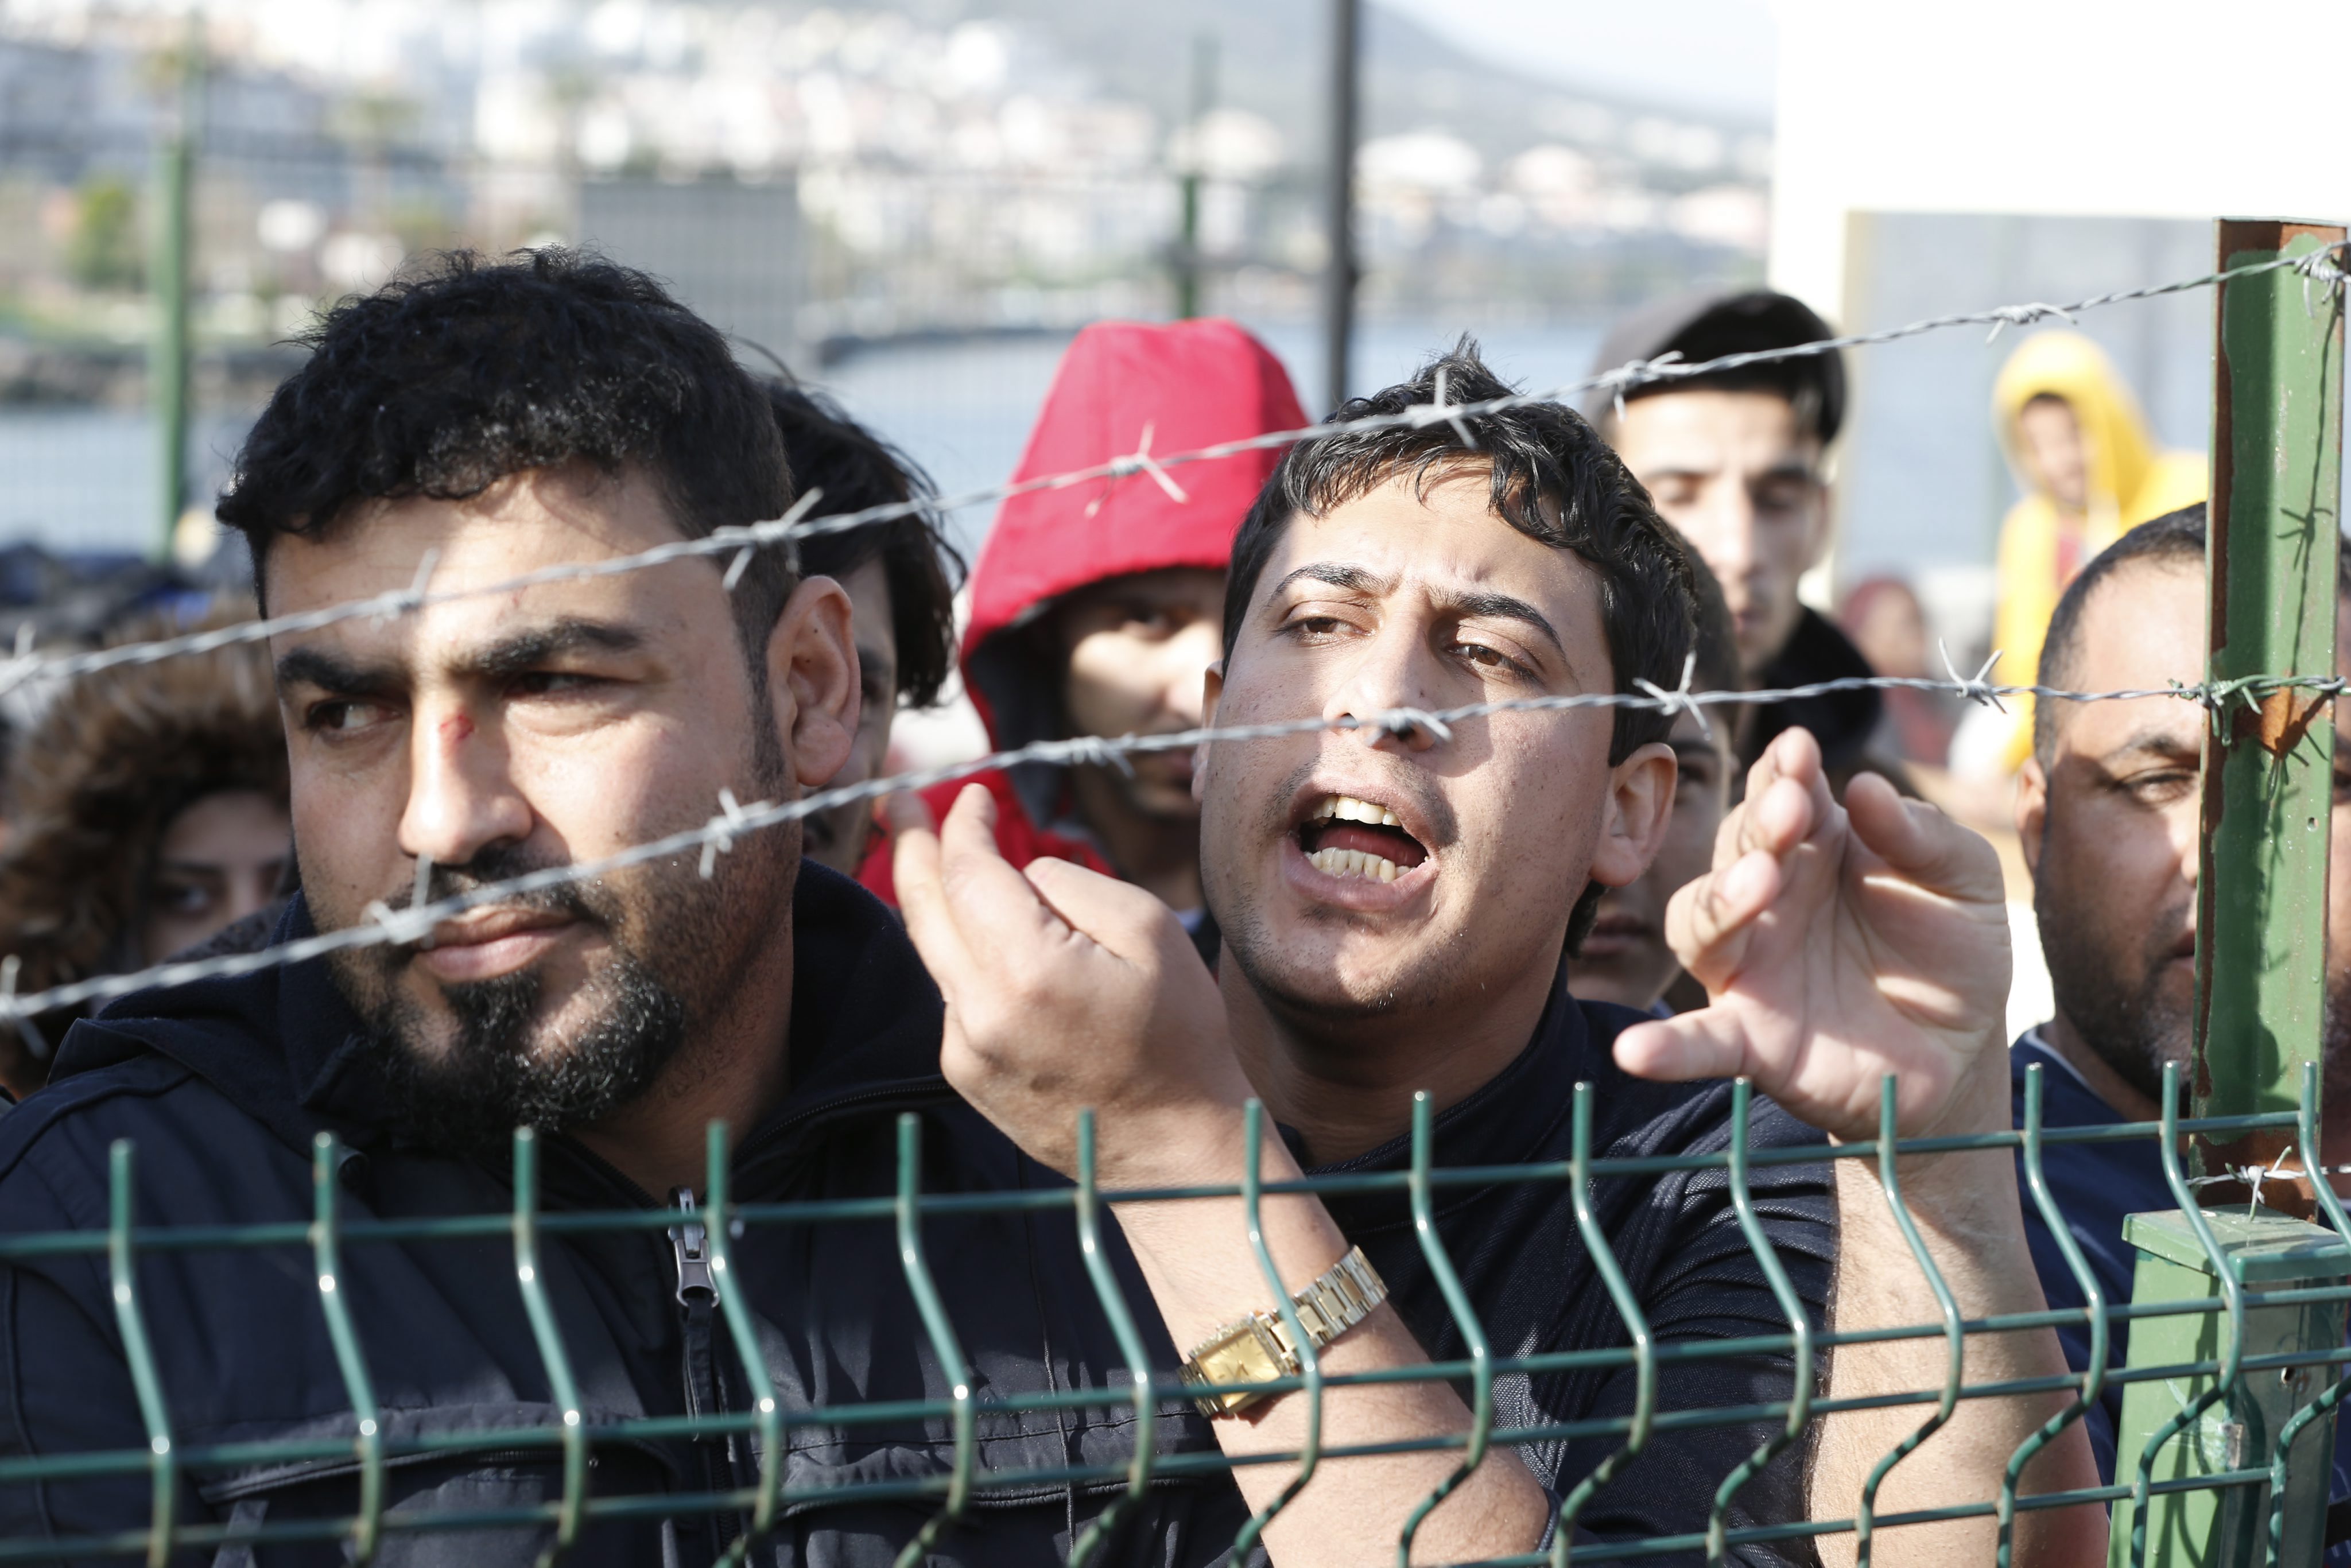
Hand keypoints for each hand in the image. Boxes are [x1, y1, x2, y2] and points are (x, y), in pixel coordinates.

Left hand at [888, 784, 1256, 1185]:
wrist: (1176, 1153)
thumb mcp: (1150, 931)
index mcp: (1025, 970)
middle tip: (902, 800)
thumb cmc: (1182, 1038)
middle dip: (911, 843)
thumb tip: (1020, 873)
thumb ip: (1071, 884)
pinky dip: (965, 954)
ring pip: (933, 950)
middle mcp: (978, 1012)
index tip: (972, 793)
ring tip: (934, 848)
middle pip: (920, 906)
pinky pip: (954, 992)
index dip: (962, 824)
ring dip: (934, 896)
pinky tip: (996, 944)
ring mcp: (964, 1049)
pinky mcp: (965, 1074)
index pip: (967, 872)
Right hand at [1613, 727, 2012, 1142]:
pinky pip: (1700, 1041)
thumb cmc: (1950, 952)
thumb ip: (1925, 835)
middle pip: (1735, 847)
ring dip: (1719, 899)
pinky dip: (1666, 1047)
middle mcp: (1769, 897)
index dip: (1782, 771)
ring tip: (1758, 882)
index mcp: (1817, 846)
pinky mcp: (1754, 1037)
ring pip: (1700, 924)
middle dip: (1757, 823)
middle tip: (1792, 808)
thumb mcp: (1964, 882)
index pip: (1782, 793)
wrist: (1961, 1054)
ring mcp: (1752, 966)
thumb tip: (1866, 785)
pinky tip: (1635, 1052)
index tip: (1797, 749)